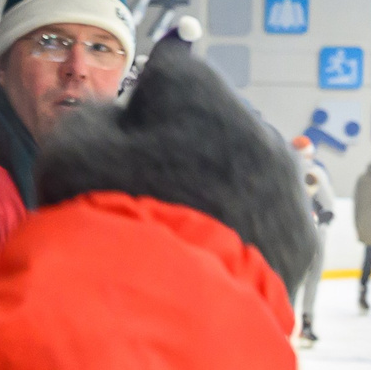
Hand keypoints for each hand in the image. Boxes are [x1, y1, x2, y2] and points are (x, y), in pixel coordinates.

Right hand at [33, 40, 318, 296]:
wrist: (164, 301)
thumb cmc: (109, 214)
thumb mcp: (70, 150)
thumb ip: (93, 120)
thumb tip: (114, 121)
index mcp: (193, 89)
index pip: (170, 68)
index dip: (145, 99)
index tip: (136, 117)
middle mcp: (250, 122)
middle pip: (211, 126)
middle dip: (183, 149)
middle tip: (146, 189)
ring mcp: (284, 180)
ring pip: (244, 173)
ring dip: (215, 190)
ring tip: (175, 230)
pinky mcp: (300, 233)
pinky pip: (264, 221)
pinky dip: (239, 232)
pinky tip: (204, 254)